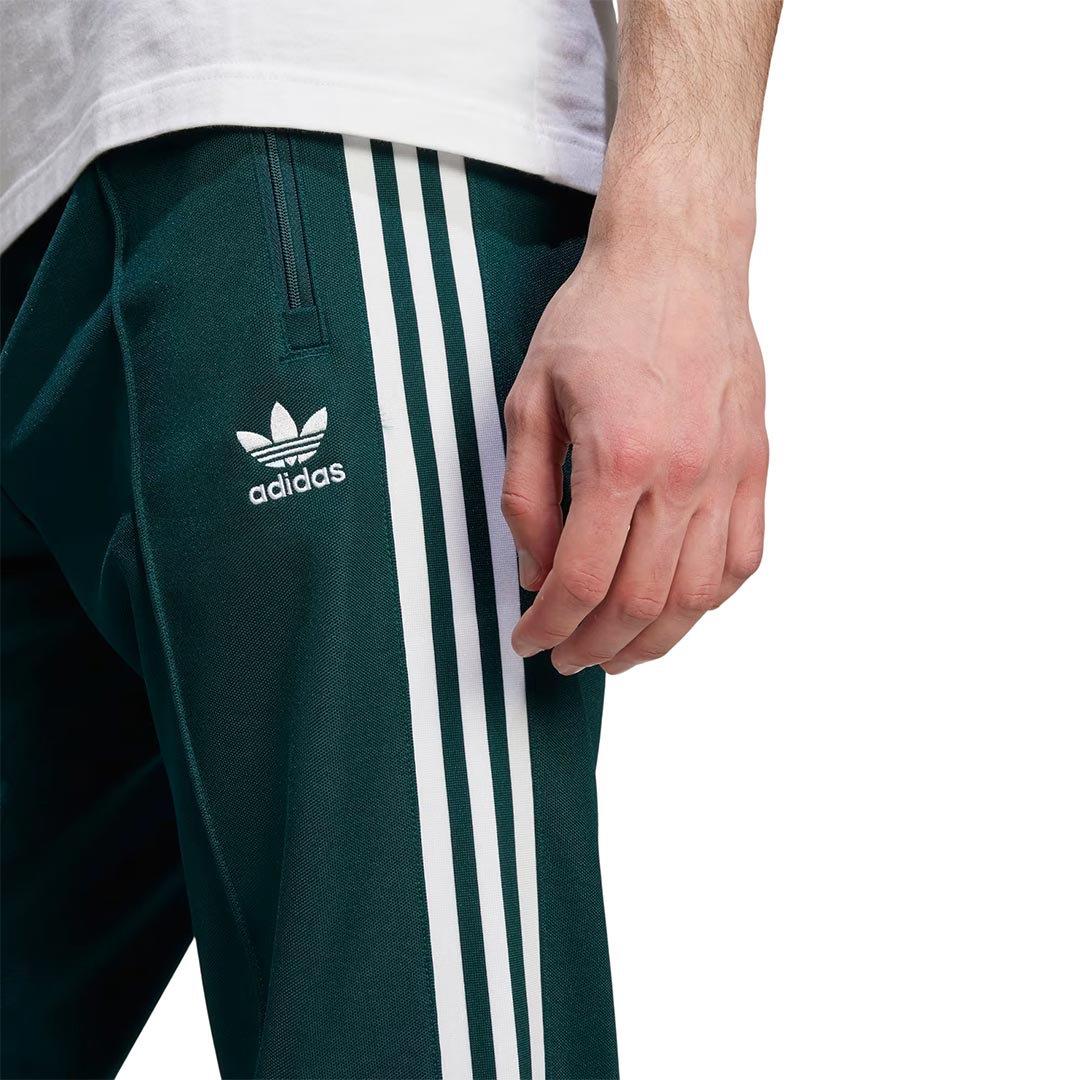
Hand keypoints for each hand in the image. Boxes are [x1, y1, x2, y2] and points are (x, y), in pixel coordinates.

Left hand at [502, 215, 767, 675]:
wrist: (677, 261)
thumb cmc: (596, 320)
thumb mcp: (529, 398)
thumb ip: (527, 495)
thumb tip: (537, 572)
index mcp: (619, 457)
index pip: (581, 580)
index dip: (548, 627)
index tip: (526, 639)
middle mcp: (684, 475)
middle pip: (641, 603)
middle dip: (593, 647)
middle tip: (565, 658)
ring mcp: (729, 474)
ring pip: (699, 596)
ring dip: (654, 641)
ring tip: (617, 653)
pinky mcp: (755, 466)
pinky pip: (744, 559)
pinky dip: (709, 601)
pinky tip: (677, 608)